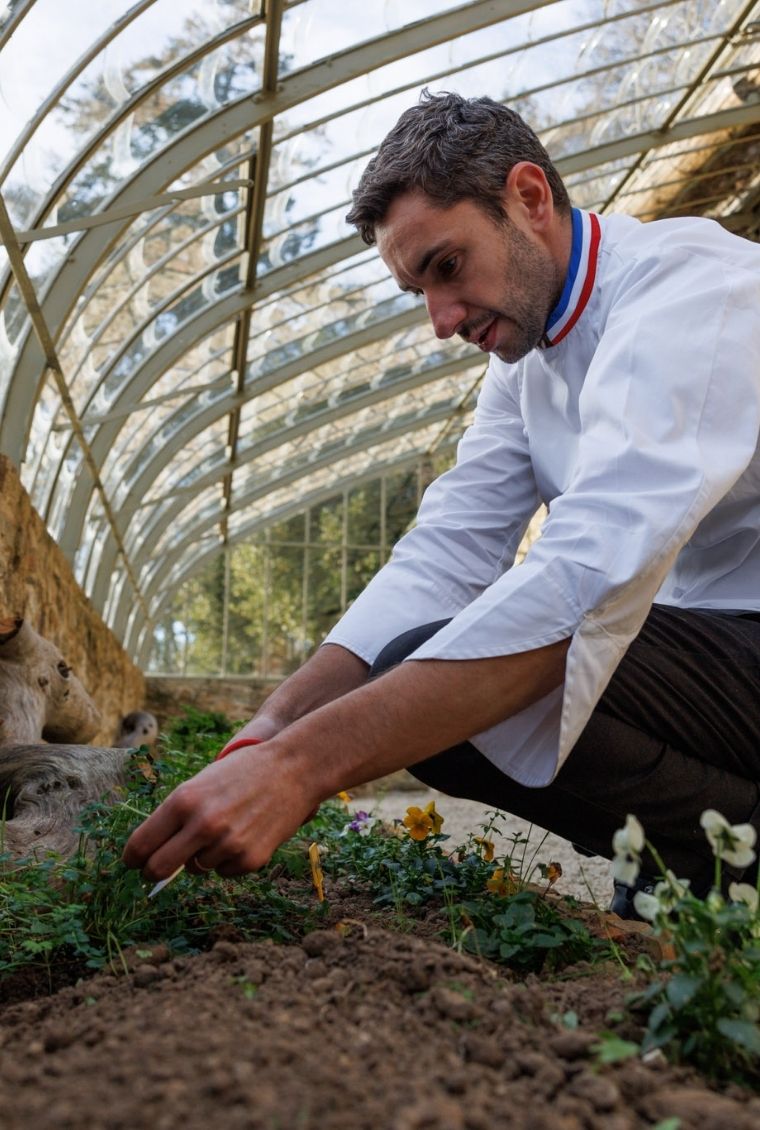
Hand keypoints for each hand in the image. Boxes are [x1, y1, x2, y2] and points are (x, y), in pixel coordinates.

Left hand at [121, 740, 315, 880]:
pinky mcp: (250, 859)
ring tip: (225, 829)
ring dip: (202, 857)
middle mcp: (202, 824)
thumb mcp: (201, 783)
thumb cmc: (242, 772)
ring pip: (196, 869)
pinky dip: (228, 860)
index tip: (133, 863)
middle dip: (154, 873)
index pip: (140, 845)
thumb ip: (176, 815)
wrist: (293, 769)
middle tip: (157, 871)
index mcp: (183, 801)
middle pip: (158, 869)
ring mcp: (227, 844)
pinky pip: (224, 872)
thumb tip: (152, 852)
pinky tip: (245, 834)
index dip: (132, 859)